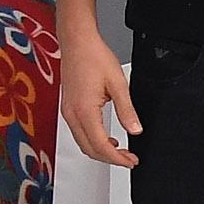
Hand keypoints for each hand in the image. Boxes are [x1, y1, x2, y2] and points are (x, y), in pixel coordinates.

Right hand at [57, 30, 140, 168]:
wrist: (77, 42)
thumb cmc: (94, 57)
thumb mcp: (118, 84)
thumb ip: (127, 110)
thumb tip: (135, 130)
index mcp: (84, 110)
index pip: (100, 145)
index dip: (117, 158)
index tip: (131, 161)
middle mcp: (72, 114)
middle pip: (89, 149)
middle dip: (110, 159)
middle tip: (129, 159)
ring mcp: (68, 112)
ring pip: (83, 143)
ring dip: (101, 151)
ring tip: (120, 152)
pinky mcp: (68, 108)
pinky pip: (79, 133)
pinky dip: (93, 141)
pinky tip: (107, 139)